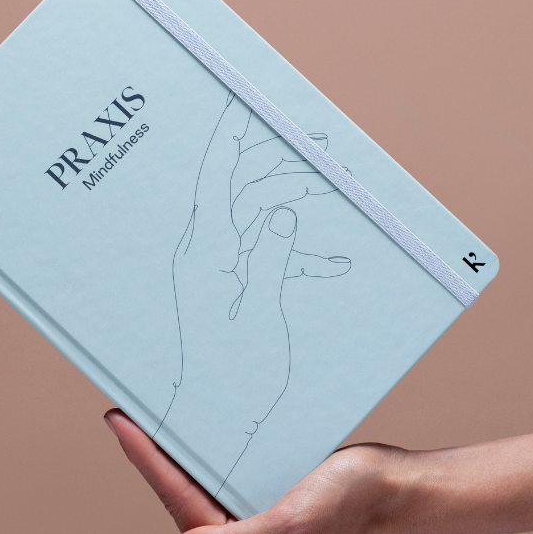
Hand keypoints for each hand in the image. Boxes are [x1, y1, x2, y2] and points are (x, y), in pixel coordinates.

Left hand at [106, 408, 416, 533]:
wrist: (397, 487)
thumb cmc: (353, 515)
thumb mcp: (288, 526)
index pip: (176, 496)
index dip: (144, 456)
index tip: (119, 418)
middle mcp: (242, 526)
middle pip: (186, 480)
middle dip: (162, 446)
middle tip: (135, 404)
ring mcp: (255, 502)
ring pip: (209, 462)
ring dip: (191, 434)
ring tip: (166, 401)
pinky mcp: (271, 480)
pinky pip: (235, 451)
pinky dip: (222, 427)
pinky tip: (212, 405)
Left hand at [157, 93, 348, 481]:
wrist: (218, 426)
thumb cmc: (233, 384)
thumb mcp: (259, 319)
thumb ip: (270, 261)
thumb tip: (280, 213)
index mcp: (203, 260)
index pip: (214, 185)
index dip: (227, 141)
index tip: (239, 107)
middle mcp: (205, 258)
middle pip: (237, 193)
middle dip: (273, 166)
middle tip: (312, 146)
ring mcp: (218, 272)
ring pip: (252, 219)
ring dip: (288, 206)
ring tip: (326, 187)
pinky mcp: (233, 288)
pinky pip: (263, 256)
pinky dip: (294, 256)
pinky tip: (329, 262)